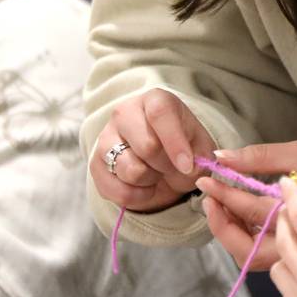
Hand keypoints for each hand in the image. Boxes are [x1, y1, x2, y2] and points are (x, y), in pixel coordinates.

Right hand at [91, 89, 216, 212]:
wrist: (162, 161)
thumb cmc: (183, 147)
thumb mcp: (200, 147)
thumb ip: (201, 156)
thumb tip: (189, 169)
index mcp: (154, 100)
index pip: (160, 113)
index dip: (175, 143)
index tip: (188, 166)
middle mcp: (124, 113)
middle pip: (147, 146)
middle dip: (167, 165)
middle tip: (173, 166)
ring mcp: (105, 138)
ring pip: (131, 170)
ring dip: (151, 180)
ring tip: (156, 173)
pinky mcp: (95, 165)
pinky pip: (118, 191)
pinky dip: (138, 196)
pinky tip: (145, 186)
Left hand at [197, 133, 296, 270]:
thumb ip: (260, 157)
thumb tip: (221, 158)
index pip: (258, 213)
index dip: (227, 196)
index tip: (206, 181)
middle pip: (253, 254)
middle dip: (224, 229)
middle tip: (209, 203)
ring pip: (257, 258)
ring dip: (233, 235)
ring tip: (221, 207)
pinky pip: (267, 252)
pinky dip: (247, 236)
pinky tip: (239, 215)